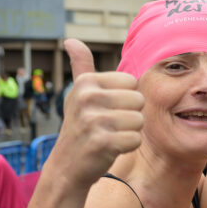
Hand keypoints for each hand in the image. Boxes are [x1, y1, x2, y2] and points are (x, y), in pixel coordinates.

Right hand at [49, 38, 144, 188]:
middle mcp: (87, 97)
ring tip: (109, 136)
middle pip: (139, 100)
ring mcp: (93, 119)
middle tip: (109, 126)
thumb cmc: (81, 128)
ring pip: (139, 120)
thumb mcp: (78, 94)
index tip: (106, 110)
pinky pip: (135, 139)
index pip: (132, 82)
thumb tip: (70, 40)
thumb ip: (80, 66)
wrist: (67, 167)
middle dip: (130, 116)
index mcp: (86, 82)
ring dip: (129, 132)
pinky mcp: (101, 141)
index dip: (125, 99)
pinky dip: (127, 147)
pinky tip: (110, 148)